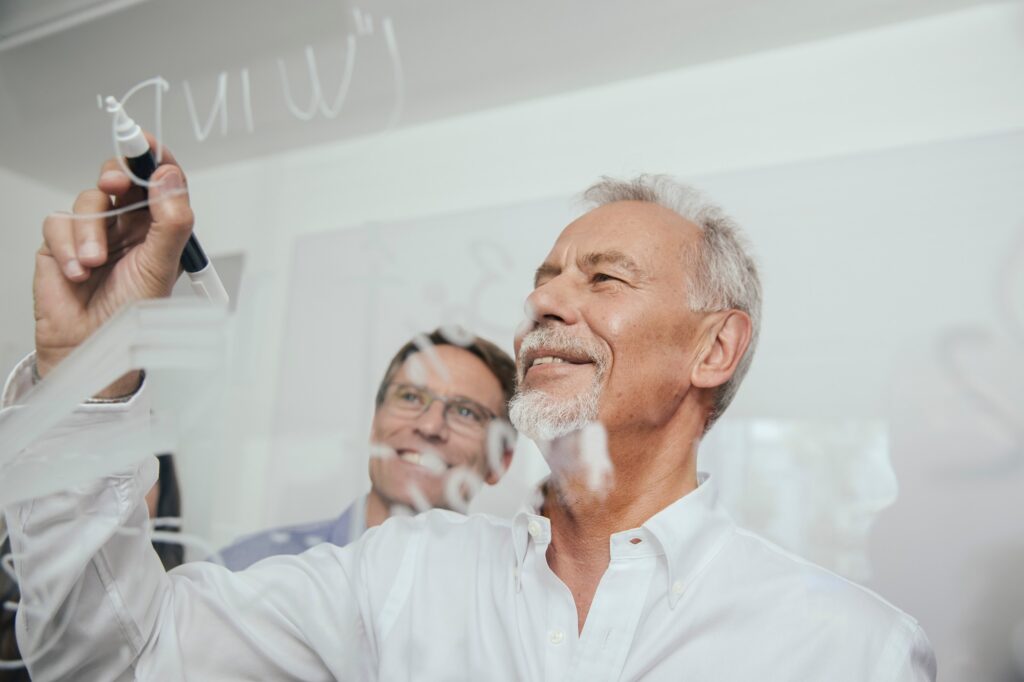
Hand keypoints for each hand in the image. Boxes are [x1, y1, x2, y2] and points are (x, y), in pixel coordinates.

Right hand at [34, 135, 193, 396]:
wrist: (91, 347)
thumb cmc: (131, 315)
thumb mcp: (161, 267)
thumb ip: (170, 221)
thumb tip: (168, 177)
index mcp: (158, 226)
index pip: (160, 180)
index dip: (153, 157)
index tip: (145, 144)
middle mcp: (128, 225)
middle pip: (121, 177)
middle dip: (118, 174)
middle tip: (116, 182)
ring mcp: (94, 232)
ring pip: (88, 199)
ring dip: (91, 231)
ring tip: (95, 263)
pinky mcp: (60, 243)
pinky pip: (59, 223)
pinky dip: (67, 246)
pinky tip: (76, 272)